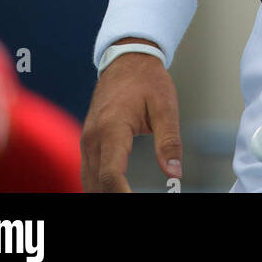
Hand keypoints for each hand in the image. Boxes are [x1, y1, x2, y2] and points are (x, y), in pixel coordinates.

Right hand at [80, 43, 182, 192]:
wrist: (126, 59)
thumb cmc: (147, 80)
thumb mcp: (165, 107)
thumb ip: (169, 141)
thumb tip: (174, 173)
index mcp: (112, 128)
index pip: (111, 174)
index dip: (123, 196)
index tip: (137, 202)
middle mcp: (94, 137)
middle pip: (97, 184)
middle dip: (114, 198)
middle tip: (138, 201)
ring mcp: (87, 140)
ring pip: (88, 181)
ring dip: (104, 195)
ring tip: (127, 197)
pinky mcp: (88, 141)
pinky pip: (88, 172)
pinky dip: (99, 188)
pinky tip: (115, 193)